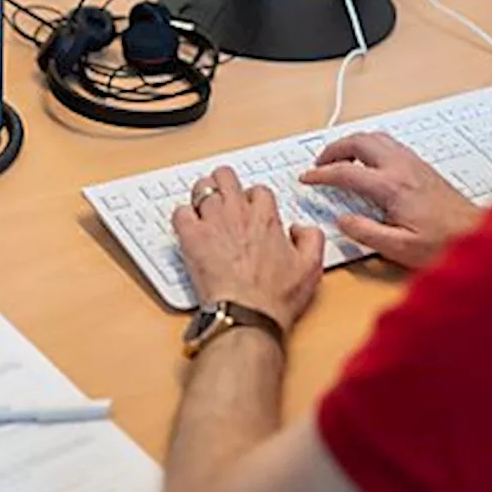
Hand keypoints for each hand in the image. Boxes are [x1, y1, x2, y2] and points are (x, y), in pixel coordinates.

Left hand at [173, 167, 325, 334]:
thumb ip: (311, 238)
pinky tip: (188, 226)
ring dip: (202, 194)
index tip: (252, 210)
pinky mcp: (191, 237)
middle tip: (224, 196)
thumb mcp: (311, 267)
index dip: (254, 198)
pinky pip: (180, 212)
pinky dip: (183, 216)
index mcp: (265, 217)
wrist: (247, 315)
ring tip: (204, 207)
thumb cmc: (274, 297)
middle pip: (225, 176)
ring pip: (202, 188)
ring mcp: (212, 222)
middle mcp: (237, 213)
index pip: (258, 190)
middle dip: (224, 183)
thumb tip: (300, 228)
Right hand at [300, 133, 481, 269]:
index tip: (308, 178)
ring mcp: (414, 164)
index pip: (346, 172)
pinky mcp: (423, 167)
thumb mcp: (399, 248)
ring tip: (340, 158)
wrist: (479, 235)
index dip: (321, 174)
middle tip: (320, 163)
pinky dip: (370, 146)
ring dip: (353, 143)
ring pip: (376, 137)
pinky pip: (390, 144)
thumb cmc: (445, 243)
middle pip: (359, 142)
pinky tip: (369, 161)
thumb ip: (366, 233)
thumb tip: (343, 220)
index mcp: (392, 187)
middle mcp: (403, 168)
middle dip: (334, 149)